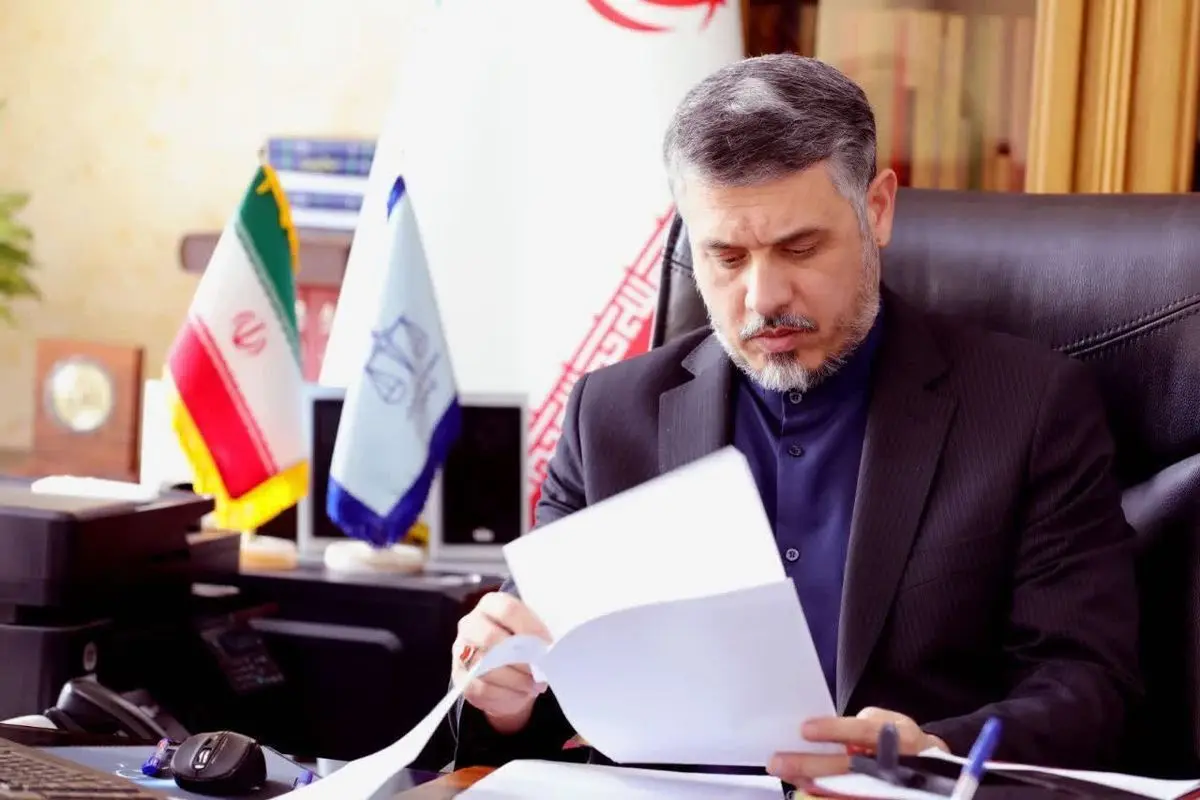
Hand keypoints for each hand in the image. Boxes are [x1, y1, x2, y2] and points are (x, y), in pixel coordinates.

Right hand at [452, 592, 551, 733]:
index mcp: (490, 604)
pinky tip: (522, 692)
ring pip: (486, 667)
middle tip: (541, 668)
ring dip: (517, 679)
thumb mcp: (531, 631)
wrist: (504, 670)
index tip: (549, 645)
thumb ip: (537, 633)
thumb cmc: (522, 644)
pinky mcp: (460, 678)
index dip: (531, 628)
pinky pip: (482, 688)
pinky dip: (506, 694)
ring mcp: (461, 651)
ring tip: (536, 684)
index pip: (508, 610)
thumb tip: (551, 647)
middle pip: (491, 638)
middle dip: (522, 657)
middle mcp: (470, 624)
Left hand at [767, 707, 948, 783]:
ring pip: (853, 792)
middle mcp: (902, 766)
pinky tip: (811, 797)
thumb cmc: (903, 746)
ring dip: (818, 789)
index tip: (805, 730)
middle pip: (853, 768)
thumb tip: (827, 731)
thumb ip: (864, 727)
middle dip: (813, 767)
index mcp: (903, 736)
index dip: (835, 730)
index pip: (866, 731)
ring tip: (794, 782)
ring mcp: (896, 790)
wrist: (941, 777)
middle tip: (780, 762)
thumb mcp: (893, 725)